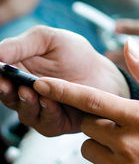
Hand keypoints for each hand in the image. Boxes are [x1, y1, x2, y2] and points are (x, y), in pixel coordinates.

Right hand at [0, 26, 128, 135]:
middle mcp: (26, 93)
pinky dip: (47, 113)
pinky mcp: (57, 122)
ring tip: (30, 92)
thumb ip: (20, 45)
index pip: (1, 79)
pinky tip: (50, 102)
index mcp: (20, 72)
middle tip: (9, 85)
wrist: (104, 73)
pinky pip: (46, 123)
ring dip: (26, 104)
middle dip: (6, 92)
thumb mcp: (48, 40)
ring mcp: (41, 109)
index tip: (0, 75)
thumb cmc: (77, 55)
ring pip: (25, 113)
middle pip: (8, 97)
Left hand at [34, 38, 138, 163]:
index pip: (93, 100)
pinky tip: (129, 163)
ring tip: (127, 144)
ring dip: (101, 143)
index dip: (65, 90)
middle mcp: (128, 145)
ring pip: (89, 149)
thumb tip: (129, 45)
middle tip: (122, 124)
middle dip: (99, 121)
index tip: (42, 83)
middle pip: (88, 126)